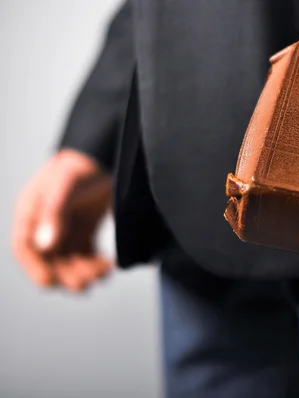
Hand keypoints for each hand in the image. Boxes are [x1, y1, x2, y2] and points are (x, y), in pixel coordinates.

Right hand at [12, 149, 112, 291]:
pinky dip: (95, 263)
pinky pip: (85, 253)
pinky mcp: (84, 228)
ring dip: (84, 271)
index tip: (50, 283)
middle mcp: (45, 223)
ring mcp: (65, 227)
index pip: (25, 247)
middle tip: (88, 283)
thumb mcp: (64, 186)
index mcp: (32, 212)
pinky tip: (109, 265)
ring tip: (104, 272)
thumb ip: (54, 213)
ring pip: (70, 260)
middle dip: (67, 274)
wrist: (103, 154)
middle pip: (51, 259)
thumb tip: (45, 245)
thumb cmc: (79, 167)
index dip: (34, 268)